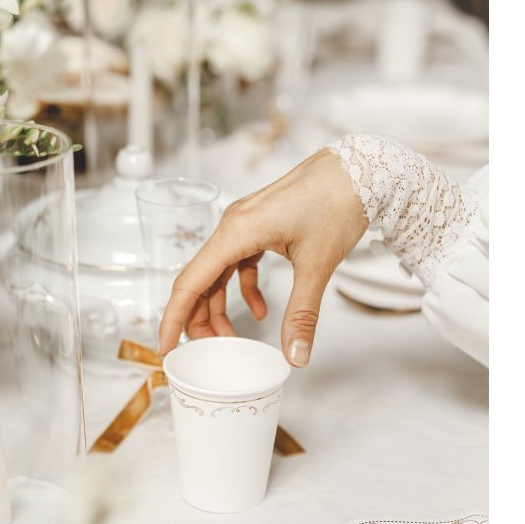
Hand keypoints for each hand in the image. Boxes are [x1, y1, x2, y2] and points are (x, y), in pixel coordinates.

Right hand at [157, 149, 368, 366]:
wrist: (360, 168)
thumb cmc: (336, 202)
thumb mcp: (318, 265)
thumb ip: (303, 314)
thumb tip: (295, 355)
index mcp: (236, 232)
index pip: (190, 281)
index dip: (173, 318)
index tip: (164, 348)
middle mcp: (233, 226)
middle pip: (199, 280)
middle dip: (199, 319)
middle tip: (207, 351)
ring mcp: (244, 226)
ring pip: (217, 274)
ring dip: (220, 306)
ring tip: (231, 337)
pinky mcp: (259, 227)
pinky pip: (238, 264)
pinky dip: (244, 289)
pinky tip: (261, 310)